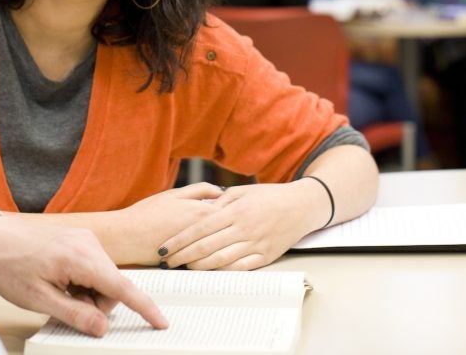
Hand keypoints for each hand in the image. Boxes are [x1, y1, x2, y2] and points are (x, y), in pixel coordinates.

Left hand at [0, 214, 167, 336]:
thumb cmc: (10, 267)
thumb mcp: (40, 300)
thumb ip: (75, 315)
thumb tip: (102, 328)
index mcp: (81, 258)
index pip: (121, 288)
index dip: (144, 308)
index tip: (161, 322)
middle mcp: (89, 244)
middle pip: (112, 286)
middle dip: (96, 304)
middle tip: (66, 308)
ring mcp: (86, 239)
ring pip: (103, 278)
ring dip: (88, 294)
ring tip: (58, 292)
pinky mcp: (81, 239)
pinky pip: (94, 267)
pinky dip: (83, 282)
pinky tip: (61, 281)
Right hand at [112, 182, 225, 264]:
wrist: (127, 237)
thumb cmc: (148, 213)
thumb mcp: (174, 194)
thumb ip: (200, 190)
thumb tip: (221, 192)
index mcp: (203, 212)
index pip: (232, 211)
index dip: (236, 210)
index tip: (236, 209)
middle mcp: (205, 233)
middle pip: (231, 232)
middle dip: (234, 228)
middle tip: (235, 226)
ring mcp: (199, 251)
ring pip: (223, 248)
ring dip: (226, 244)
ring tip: (226, 240)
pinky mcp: (191, 264)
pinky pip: (210, 260)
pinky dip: (214, 256)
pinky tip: (212, 253)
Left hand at [158, 179, 326, 270]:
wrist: (302, 206)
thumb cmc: (270, 196)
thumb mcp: (243, 192)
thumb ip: (220, 202)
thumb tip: (200, 211)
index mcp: (235, 211)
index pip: (199, 229)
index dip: (178, 241)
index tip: (163, 249)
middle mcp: (243, 229)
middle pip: (205, 247)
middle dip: (182, 257)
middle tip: (166, 263)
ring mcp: (255, 244)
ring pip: (221, 260)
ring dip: (199, 267)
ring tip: (184, 268)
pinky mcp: (266, 256)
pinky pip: (240, 268)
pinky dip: (223, 272)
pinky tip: (210, 273)